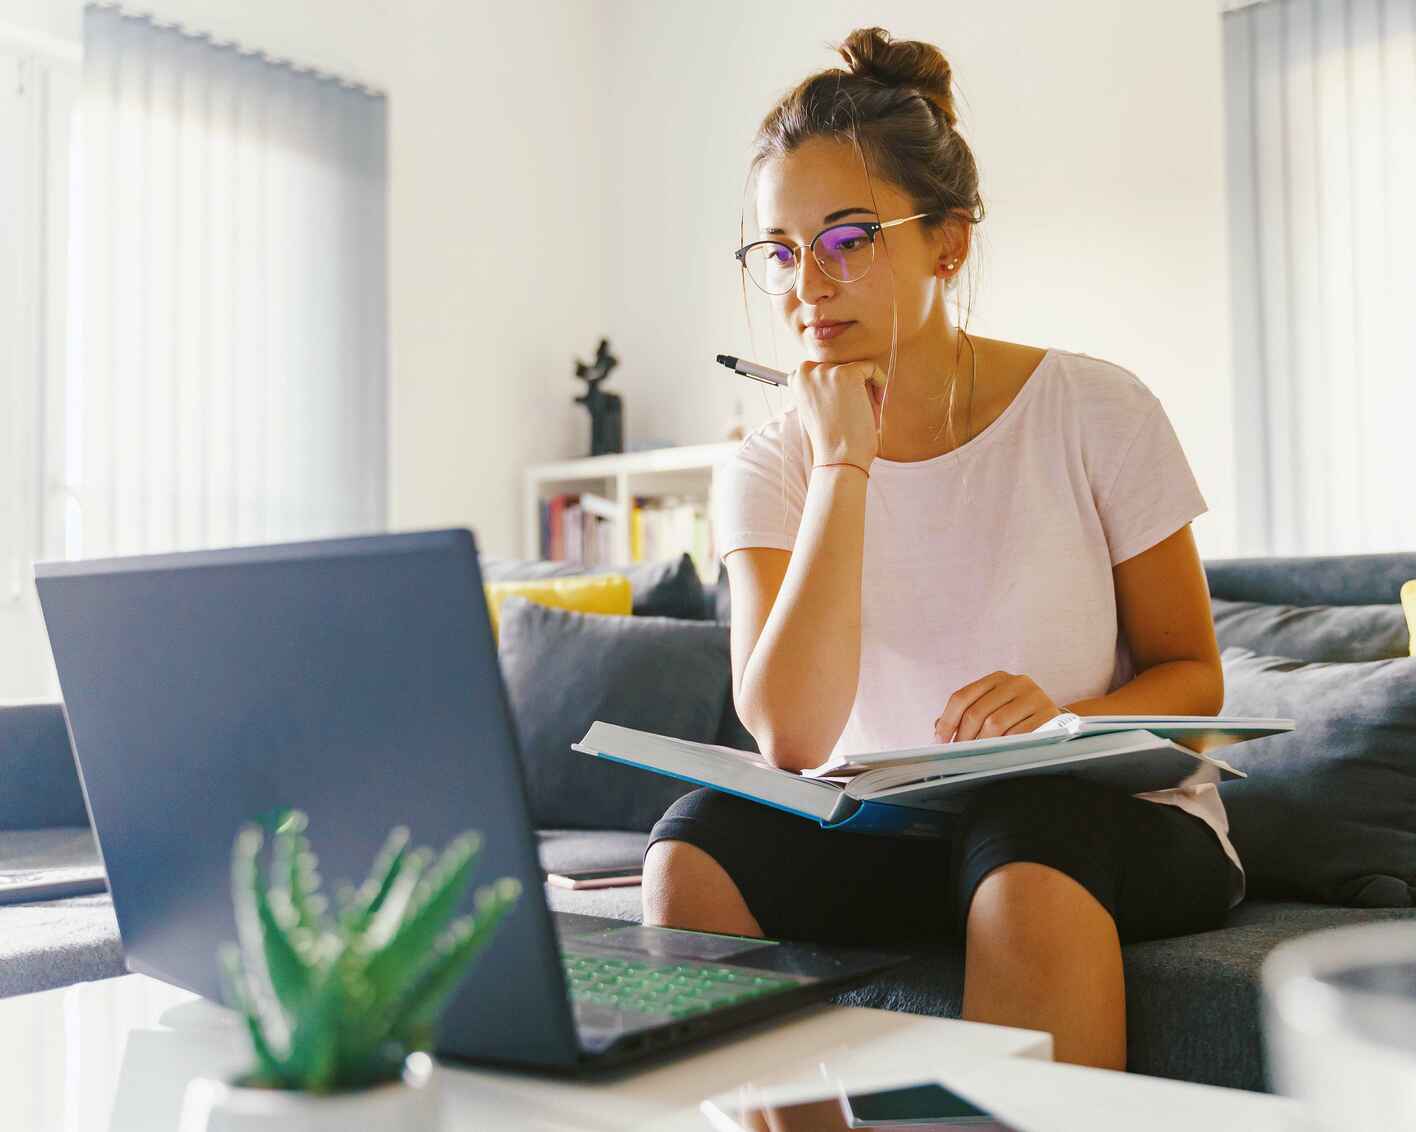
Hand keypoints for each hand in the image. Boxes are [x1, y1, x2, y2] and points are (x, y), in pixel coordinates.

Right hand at [789, 359, 884, 471]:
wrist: (838, 457)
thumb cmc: (831, 439)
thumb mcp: (816, 409)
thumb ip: (820, 388)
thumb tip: (838, 374)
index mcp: (796, 379)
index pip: (823, 369)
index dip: (837, 387)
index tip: (842, 407)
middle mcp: (807, 371)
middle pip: (841, 367)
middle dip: (852, 387)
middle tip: (854, 412)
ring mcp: (827, 371)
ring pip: (857, 367)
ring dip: (866, 387)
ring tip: (863, 411)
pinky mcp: (847, 373)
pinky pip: (871, 368)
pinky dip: (879, 384)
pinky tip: (873, 405)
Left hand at [933, 671, 1063, 742]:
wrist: (1055, 721)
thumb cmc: (1016, 717)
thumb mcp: (992, 708)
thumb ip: (966, 715)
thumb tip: (939, 730)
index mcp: (997, 678)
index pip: (962, 697)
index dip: (947, 721)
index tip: (940, 740)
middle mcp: (1016, 682)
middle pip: (977, 712)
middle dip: (963, 737)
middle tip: (958, 752)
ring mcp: (1034, 697)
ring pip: (995, 724)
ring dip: (982, 744)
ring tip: (977, 755)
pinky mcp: (1048, 715)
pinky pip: (1018, 735)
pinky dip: (1004, 747)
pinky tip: (999, 754)